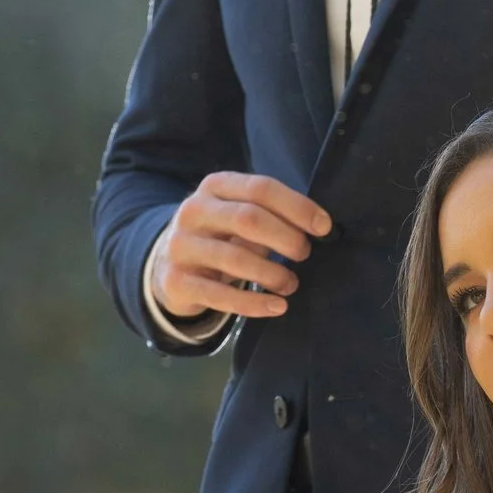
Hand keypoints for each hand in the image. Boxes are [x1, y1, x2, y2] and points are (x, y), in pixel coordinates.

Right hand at [150, 172, 330, 325]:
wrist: (169, 263)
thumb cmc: (220, 235)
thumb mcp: (239, 215)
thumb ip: (271, 216)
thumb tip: (318, 228)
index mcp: (215, 186)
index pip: (261, 188)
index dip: (297, 207)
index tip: (323, 227)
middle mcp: (193, 211)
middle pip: (249, 219)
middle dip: (286, 238)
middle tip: (304, 254)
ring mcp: (181, 246)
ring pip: (236, 258)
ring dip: (273, 274)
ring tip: (290, 284)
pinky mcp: (176, 281)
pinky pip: (220, 295)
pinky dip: (253, 304)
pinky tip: (276, 307)